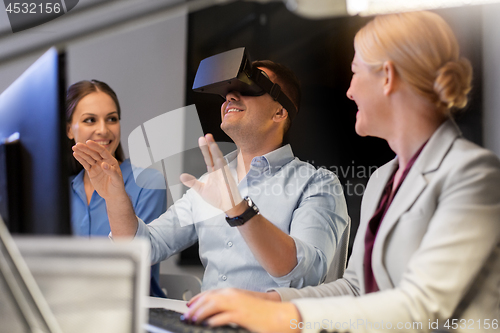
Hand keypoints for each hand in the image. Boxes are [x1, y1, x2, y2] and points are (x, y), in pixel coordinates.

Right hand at [72, 140, 125, 199]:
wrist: (113, 195)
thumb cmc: (117, 186)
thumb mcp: (116, 180)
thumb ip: (111, 172)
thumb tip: (104, 164)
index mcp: (111, 161)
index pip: (102, 151)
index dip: (95, 146)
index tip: (88, 142)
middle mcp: (103, 161)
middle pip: (93, 153)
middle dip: (86, 149)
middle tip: (77, 144)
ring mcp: (97, 166)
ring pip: (88, 158)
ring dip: (81, 152)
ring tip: (74, 147)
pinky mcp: (92, 171)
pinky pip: (85, 164)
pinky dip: (80, 159)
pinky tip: (75, 154)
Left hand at [180, 134, 241, 211]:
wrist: (229, 207)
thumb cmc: (218, 197)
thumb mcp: (201, 189)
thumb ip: (192, 182)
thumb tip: (182, 176)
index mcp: (214, 171)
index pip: (209, 157)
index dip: (205, 149)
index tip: (202, 139)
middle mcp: (219, 170)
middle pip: (213, 155)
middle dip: (209, 145)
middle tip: (205, 136)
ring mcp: (224, 173)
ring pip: (219, 158)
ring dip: (215, 150)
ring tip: (210, 141)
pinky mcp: (227, 179)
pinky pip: (224, 168)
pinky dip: (220, 161)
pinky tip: (217, 155)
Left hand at [183, 288, 299, 332]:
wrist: (279, 315)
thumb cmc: (262, 313)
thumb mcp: (242, 306)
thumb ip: (229, 306)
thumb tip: (214, 314)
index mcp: (233, 293)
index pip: (210, 293)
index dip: (197, 299)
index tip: (189, 305)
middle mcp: (233, 296)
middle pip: (208, 298)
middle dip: (195, 307)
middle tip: (186, 316)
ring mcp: (237, 304)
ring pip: (212, 305)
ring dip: (200, 313)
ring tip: (193, 320)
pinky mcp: (242, 315)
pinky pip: (224, 317)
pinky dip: (214, 321)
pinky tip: (208, 325)